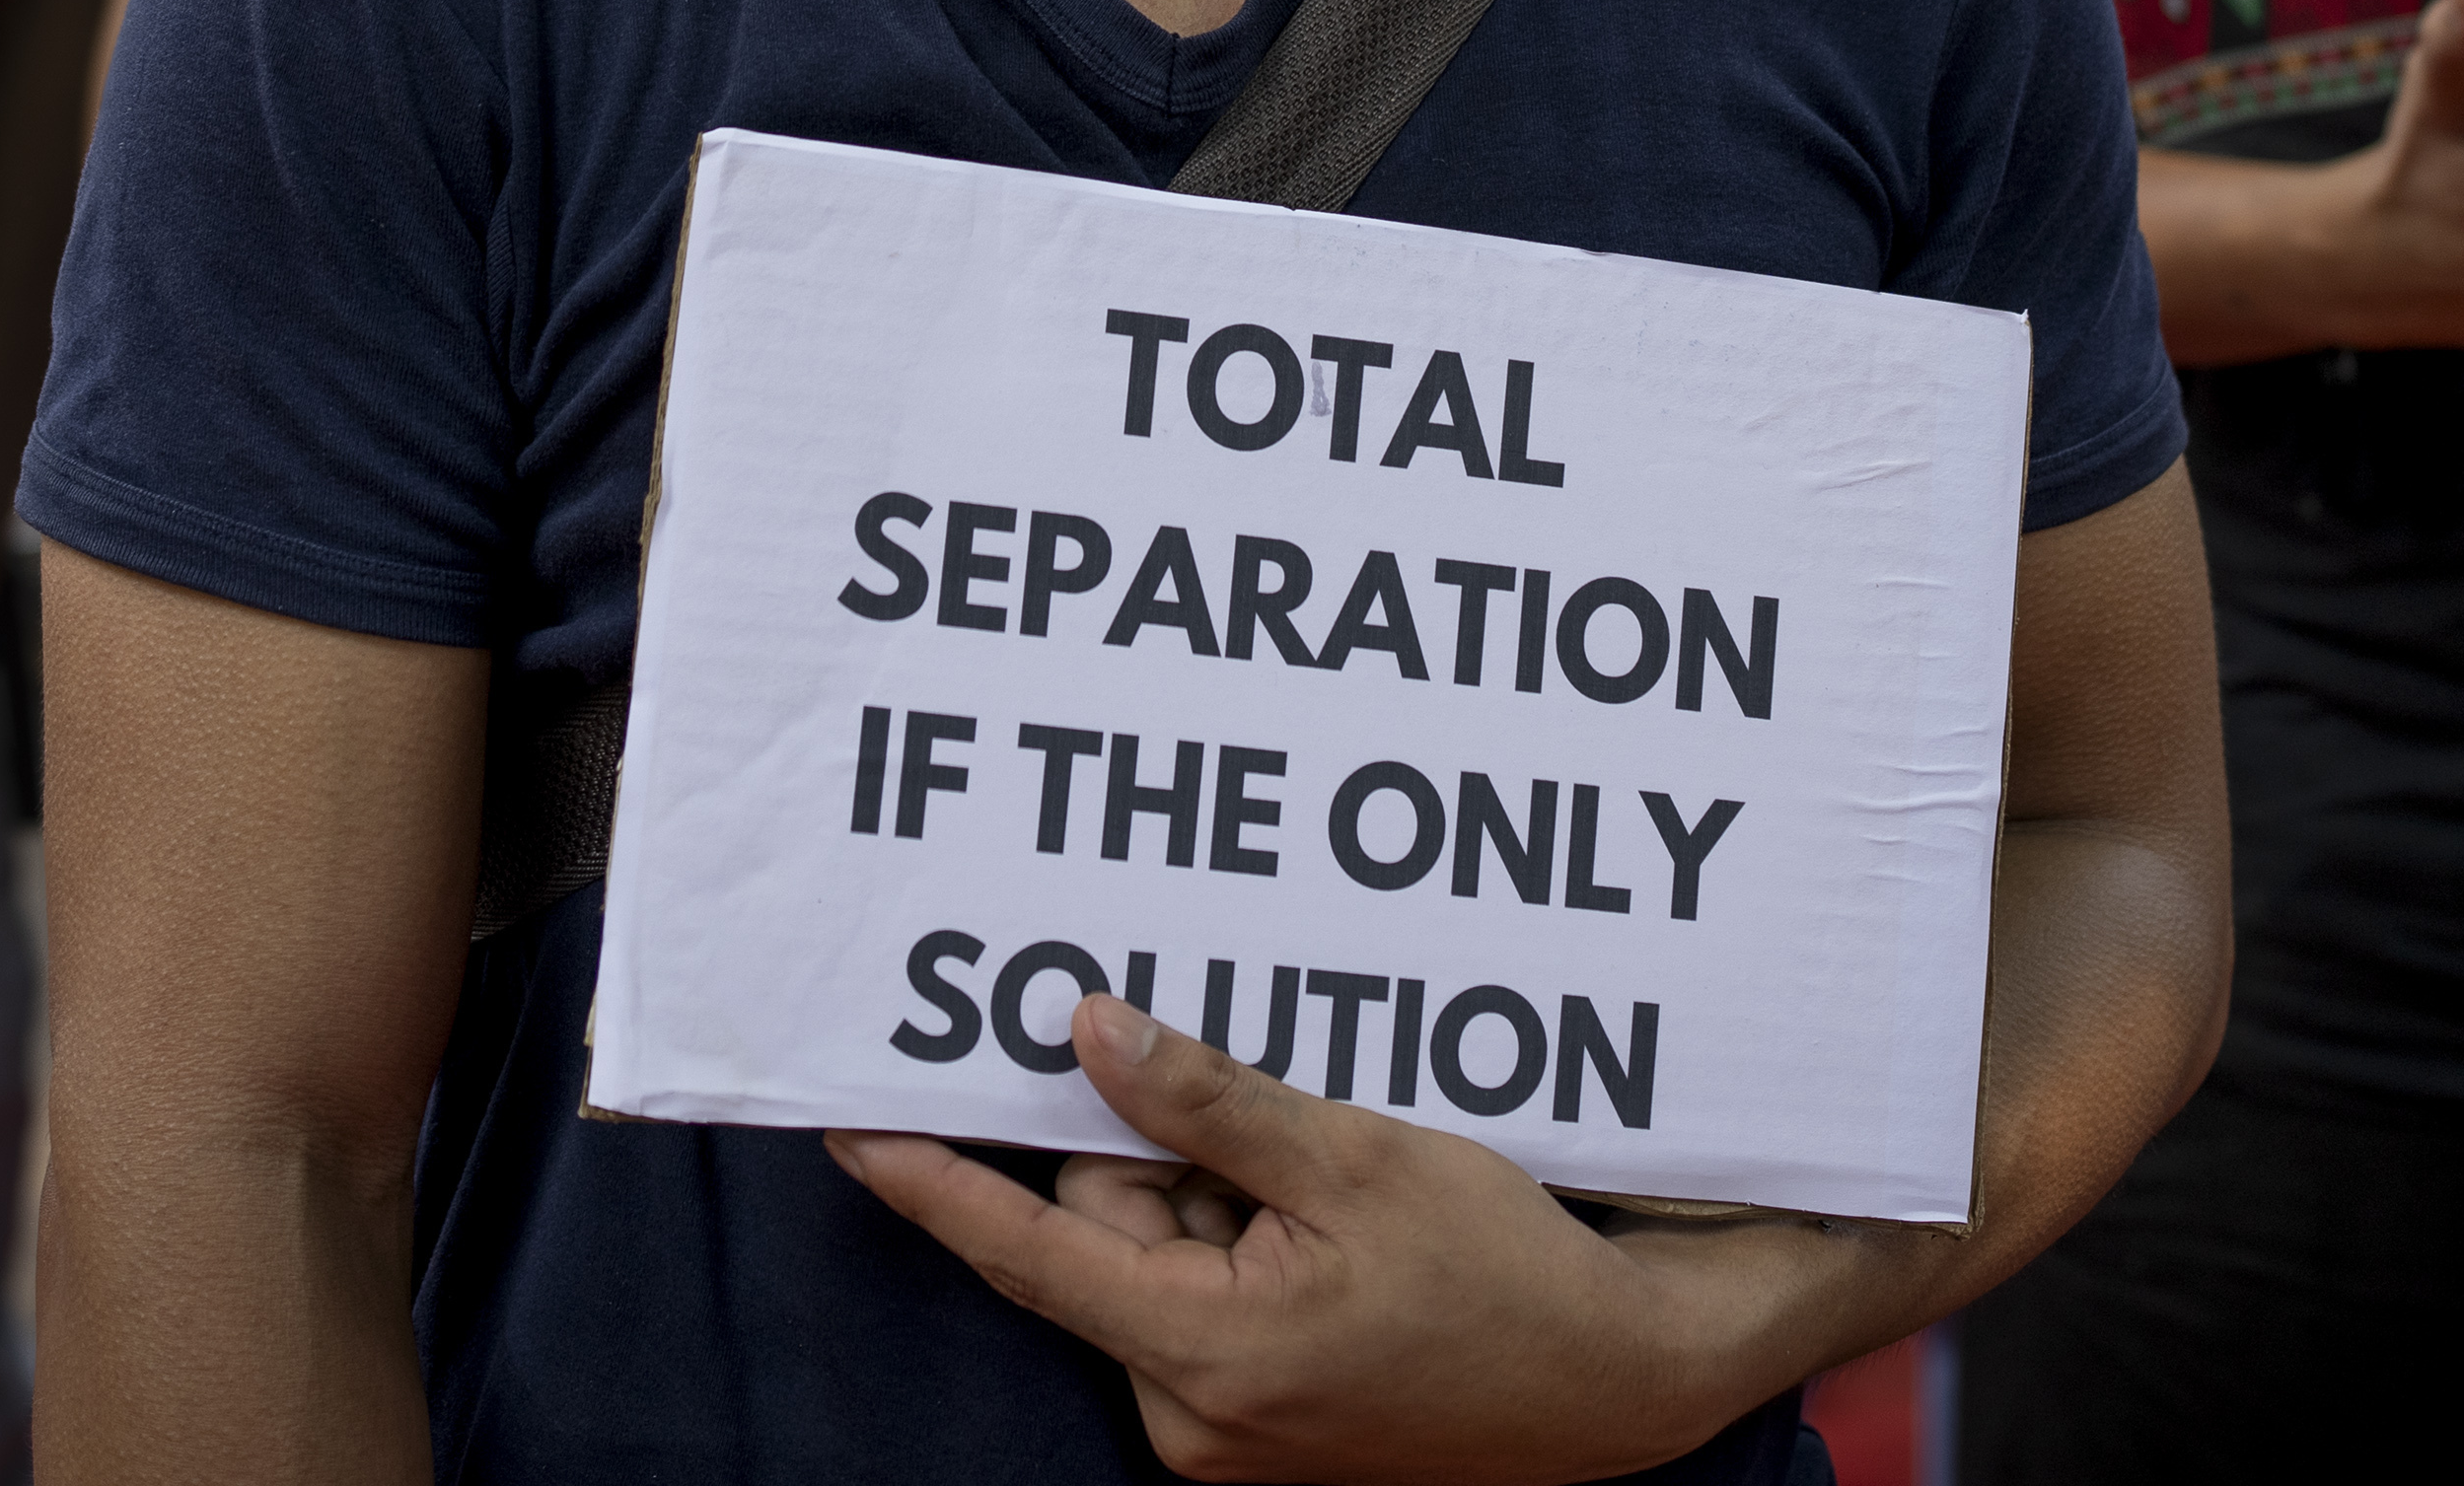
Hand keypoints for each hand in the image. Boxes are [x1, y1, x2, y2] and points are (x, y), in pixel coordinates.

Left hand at [829, 996, 1872, 1480]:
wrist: (1618, 1380)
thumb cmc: (1502, 1272)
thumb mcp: (1351, 1156)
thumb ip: (1205, 1099)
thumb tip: (1084, 1033)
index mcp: (1202, 1356)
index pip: (1026, 1250)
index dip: (930, 1180)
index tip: (844, 1123)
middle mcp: (1193, 1415)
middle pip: (1111, 1233)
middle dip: (1166, 1156)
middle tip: (1271, 1114)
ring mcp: (1229, 1429)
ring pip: (1164, 1255)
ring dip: (1223, 1192)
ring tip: (1336, 1173)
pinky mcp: (1267, 1424)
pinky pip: (1212, 1296)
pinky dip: (1253, 1237)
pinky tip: (1342, 1216)